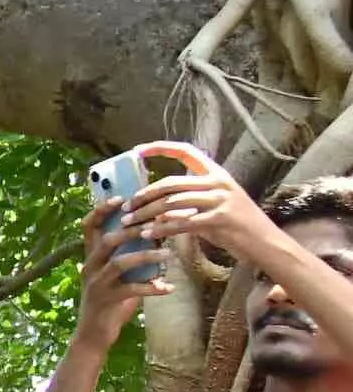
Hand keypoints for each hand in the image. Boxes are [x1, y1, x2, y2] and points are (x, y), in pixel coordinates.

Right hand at [74, 189, 178, 345]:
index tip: (121, 198)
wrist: (94, 335)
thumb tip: (159, 236)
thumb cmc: (111, 301)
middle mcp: (90, 267)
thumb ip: (132, 256)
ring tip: (168, 254)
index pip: (89, 227)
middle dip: (133, 230)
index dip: (102, 210)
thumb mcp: (119, 276)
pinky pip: (132, 289)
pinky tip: (168, 287)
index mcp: (91, 257)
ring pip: (120, 263)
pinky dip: (152, 287)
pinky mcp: (107, 300)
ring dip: (146, 256)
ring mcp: (97, 284)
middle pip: (108, 240)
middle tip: (157, 225)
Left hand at [119, 141, 279, 281]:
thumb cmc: (237, 226)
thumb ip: (189, 201)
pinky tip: (148, 234)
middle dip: (144, 195)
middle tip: (125, 206)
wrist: (266, 243)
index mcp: (217, 174)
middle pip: (171, 183)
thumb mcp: (214, 206)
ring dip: (146, 213)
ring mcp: (220, 200)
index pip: (187, 151)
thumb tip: (157, 206)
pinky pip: (182, 222)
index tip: (138, 150)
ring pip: (172, 203)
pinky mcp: (220, 219)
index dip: (161, 148)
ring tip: (129, 223)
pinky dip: (162, 228)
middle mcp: (219, 183)